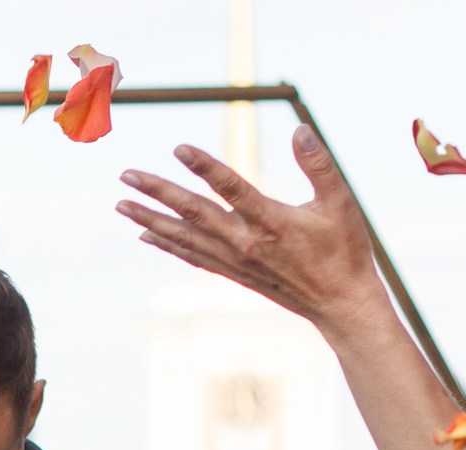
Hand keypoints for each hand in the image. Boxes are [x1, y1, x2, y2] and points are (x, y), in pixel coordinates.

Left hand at [115, 128, 390, 332]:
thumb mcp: (340, 202)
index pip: (231, 188)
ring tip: (121, 205)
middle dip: (157, 193)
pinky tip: (146, 234)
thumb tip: (300, 129)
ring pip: (184, 237)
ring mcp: (235, 261)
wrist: (340, 304)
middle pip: (193, 213)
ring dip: (150, 219)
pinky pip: (192, 256)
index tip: (178, 148)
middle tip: (126, 176)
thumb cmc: (344, 250)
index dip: (204, 167)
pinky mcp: (233, 273)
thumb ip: (319, 164)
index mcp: (271, 222)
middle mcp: (245, 243)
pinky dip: (167, 244)